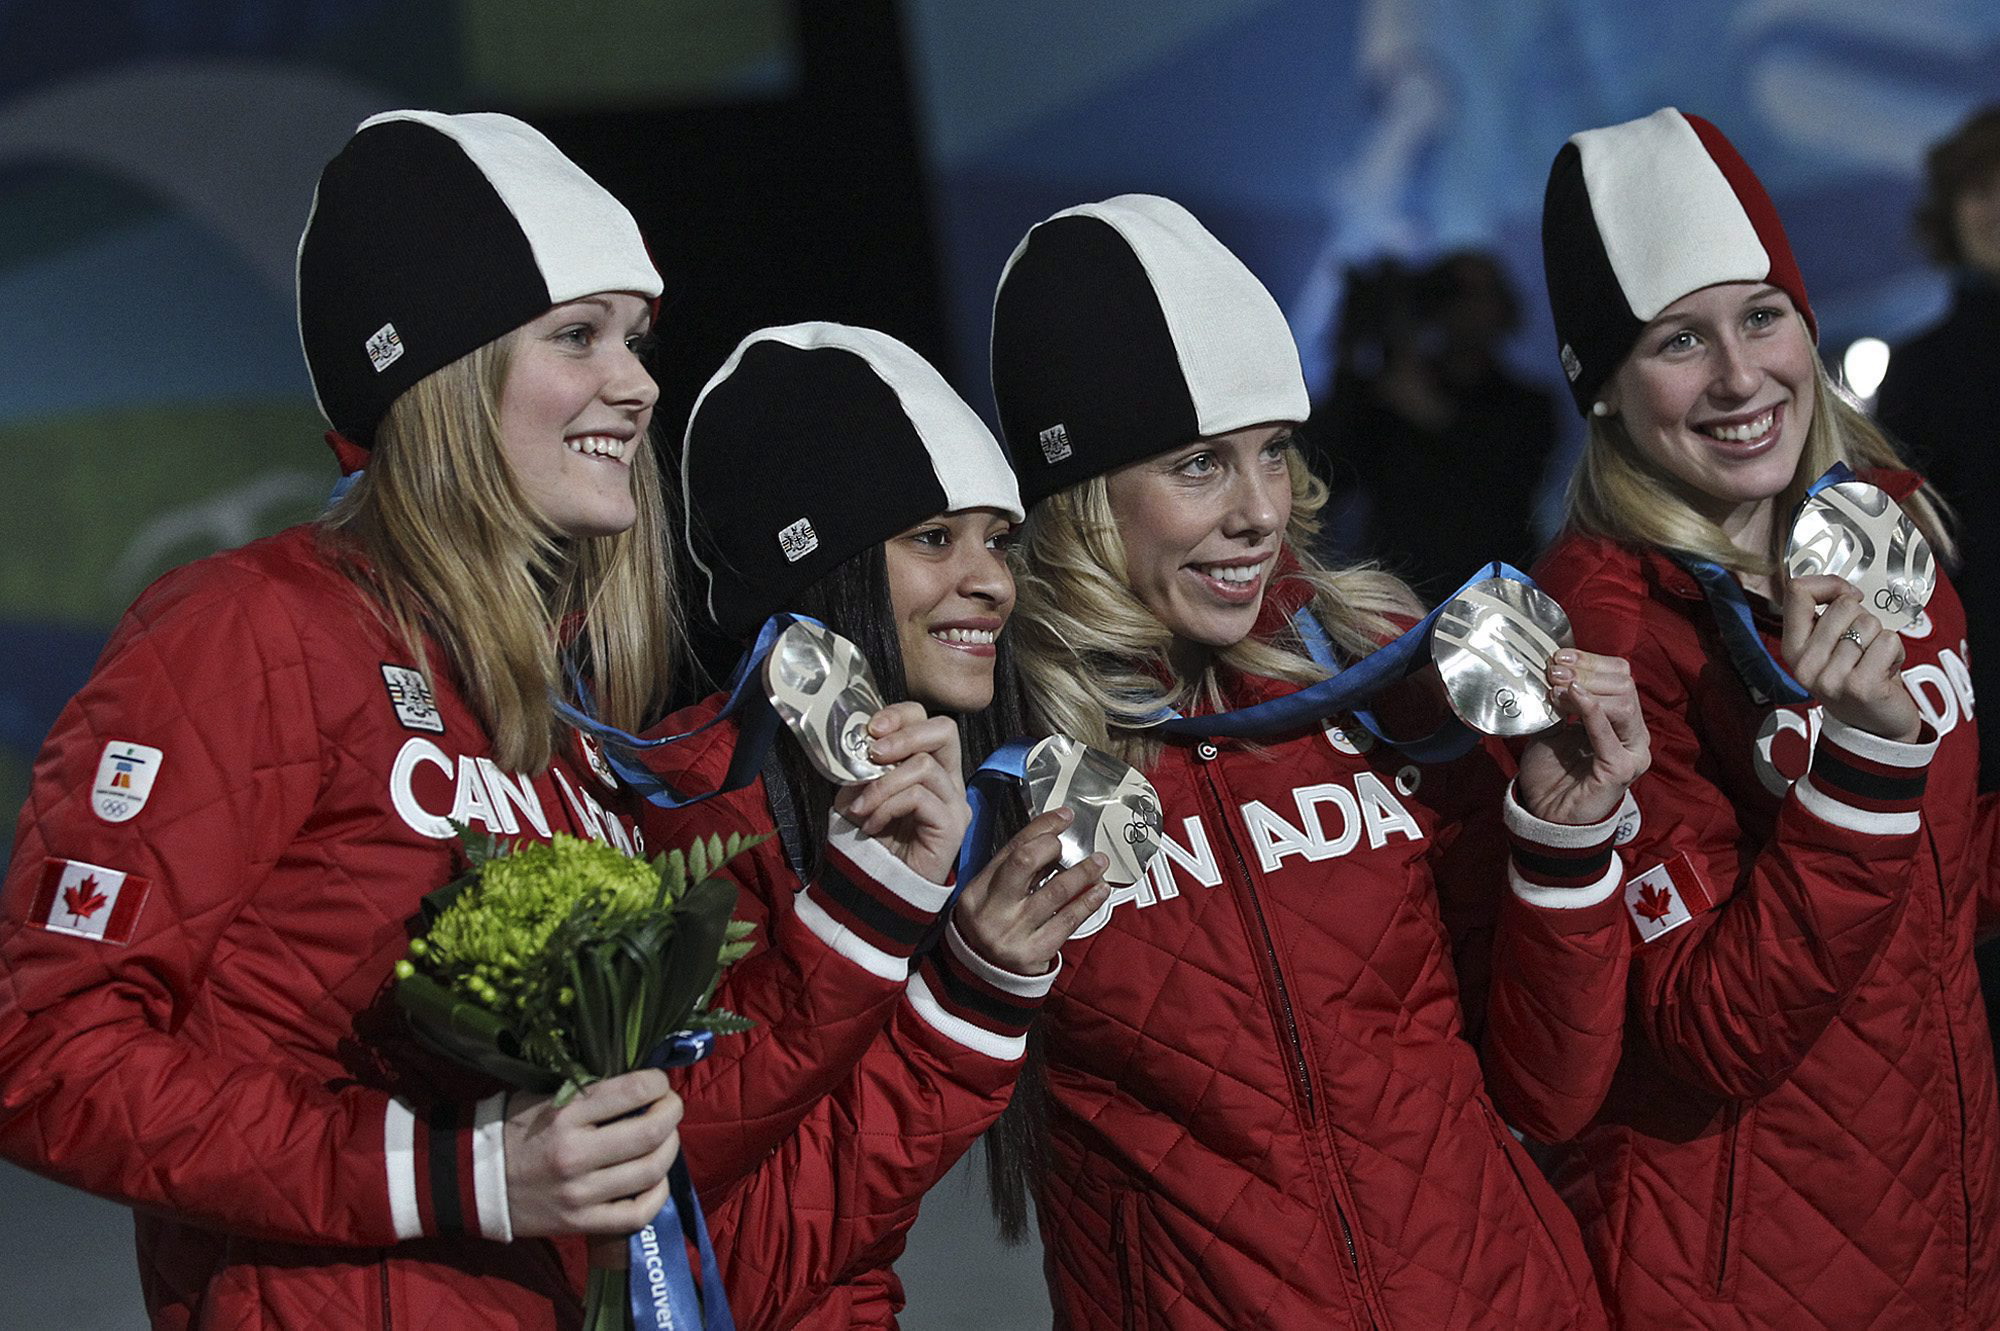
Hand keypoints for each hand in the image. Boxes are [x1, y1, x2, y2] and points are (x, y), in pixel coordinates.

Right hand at [504, 1068, 682, 1237]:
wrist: (472, 1179)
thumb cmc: (514, 1129)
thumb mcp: (545, 1096)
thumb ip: (589, 1089)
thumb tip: (639, 1081)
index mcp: (565, 1114)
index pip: (633, 1090)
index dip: (658, 1082)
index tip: (659, 1082)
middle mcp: (575, 1154)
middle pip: (650, 1132)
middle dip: (672, 1113)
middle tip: (670, 1107)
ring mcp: (579, 1193)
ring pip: (651, 1171)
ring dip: (669, 1149)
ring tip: (664, 1138)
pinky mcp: (580, 1223)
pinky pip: (638, 1213)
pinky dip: (658, 1194)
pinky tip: (655, 1178)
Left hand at [833, 702, 968, 882]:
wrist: (879, 887)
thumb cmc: (871, 840)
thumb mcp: (858, 793)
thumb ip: (862, 768)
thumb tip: (857, 746)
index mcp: (930, 766)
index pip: (928, 720)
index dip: (900, 715)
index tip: (870, 729)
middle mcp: (949, 780)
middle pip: (945, 730)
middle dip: (903, 735)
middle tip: (873, 753)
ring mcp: (954, 802)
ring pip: (924, 766)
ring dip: (883, 784)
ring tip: (861, 808)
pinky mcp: (953, 825)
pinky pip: (919, 797)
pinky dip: (888, 806)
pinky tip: (873, 824)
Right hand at [952, 808, 1113, 973]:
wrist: (984, 980)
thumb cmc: (993, 928)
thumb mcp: (990, 898)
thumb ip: (1013, 872)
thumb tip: (1052, 839)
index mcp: (977, 891)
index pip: (1011, 849)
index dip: (1041, 829)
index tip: (1064, 816)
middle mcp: (992, 910)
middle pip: (1024, 862)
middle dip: (1053, 845)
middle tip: (1075, 844)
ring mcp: (1013, 933)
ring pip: (1055, 891)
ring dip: (1083, 872)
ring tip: (1100, 862)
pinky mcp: (1035, 953)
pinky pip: (1068, 920)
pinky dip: (1088, 902)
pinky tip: (1100, 891)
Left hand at [1516, 649, 1651, 825]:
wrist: (1545, 816)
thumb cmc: (1552, 773)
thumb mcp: (1553, 727)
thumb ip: (1561, 703)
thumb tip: (1554, 671)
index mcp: (1622, 721)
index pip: (1620, 677)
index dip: (1592, 661)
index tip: (1559, 656)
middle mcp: (1634, 734)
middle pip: (1624, 686)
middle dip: (1588, 671)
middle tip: (1554, 669)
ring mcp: (1632, 752)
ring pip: (1623, 704)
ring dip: (1588, 688)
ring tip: (1557, 686)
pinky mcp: (1621, 769)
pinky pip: (1609, 733)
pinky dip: (1592, 710)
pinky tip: (1575, 696)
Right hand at [1781, 575, 1920, 740]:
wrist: (1874, 729)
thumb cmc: (1855, 678)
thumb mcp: (1828, 649)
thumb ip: (1826, 618)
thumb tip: (1845, 589)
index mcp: (1792, 649)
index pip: (1798, 592)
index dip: (1830, 584)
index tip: (1849, 596)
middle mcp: (1805, 664)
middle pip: (1844, 605)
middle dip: (1864, 619)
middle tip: (1863, 647)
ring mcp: (1830, 678)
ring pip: (1869, 623)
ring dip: (1881, 639)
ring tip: (1874, 662)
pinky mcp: (1860, 686)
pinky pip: (1887, 641)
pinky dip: (1896, 652)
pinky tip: (1886, 671)